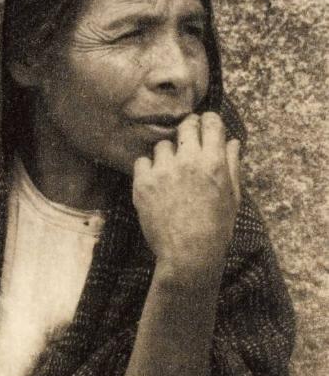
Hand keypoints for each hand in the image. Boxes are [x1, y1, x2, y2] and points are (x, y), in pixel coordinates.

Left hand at [132, 112, 240, 285]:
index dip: (208, 121)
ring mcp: (163, 170)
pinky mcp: (143, 182)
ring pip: (162, 145)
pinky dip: (148, 170)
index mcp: (214, 163)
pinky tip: (156, 184)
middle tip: (187, 143)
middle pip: (185, 126)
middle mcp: (188, 161)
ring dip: (167, 155)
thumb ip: (232, 165)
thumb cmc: (216, 228)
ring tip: (172, 175)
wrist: (188, 254)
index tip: (205, 125)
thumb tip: (232, 141)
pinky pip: (142, 161)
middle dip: (188, 130)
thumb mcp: (232, 197)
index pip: (210, 123)